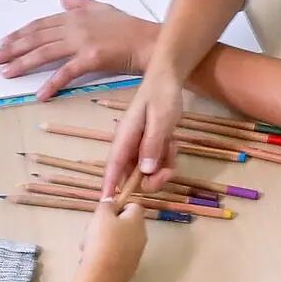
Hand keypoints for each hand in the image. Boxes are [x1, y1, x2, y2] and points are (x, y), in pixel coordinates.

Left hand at [0, 0, 153, 99]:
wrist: (151, 41)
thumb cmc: (130, 28)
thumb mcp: (104, 9)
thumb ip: (81, 4)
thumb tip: (62, 0)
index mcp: (75, 16)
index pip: (41, 25)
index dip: (20, 34)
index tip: (4, 42)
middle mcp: (75, 26)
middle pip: (37, 38)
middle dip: (13, 48)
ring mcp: (82, 41)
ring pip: (45, 53)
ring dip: (23, 63)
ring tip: (6, 73)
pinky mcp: (91, 58)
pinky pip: (66, 72)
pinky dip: (51, 83)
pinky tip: (40, 94)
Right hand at [75, 193, 150, 281]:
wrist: (102, 275)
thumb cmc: (102, 240)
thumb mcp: (101, 216)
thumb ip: (107, 205)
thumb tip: (111, 201)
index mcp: (137, 221)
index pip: (133, 205)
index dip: (118, 206)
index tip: (104, 213)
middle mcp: (141, 237)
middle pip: (124, 224)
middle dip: (107, 225)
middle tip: (92, 231)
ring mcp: (136, 254)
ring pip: (118, 241)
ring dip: (103, 241)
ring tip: (88, 247)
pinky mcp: (129, 269)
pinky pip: (116, 256)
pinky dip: (106, 255)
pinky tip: (93, 259)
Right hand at [103, 67, 186, 199]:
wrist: (168, 78)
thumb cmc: (161, 94)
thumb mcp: (161, 118)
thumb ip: (153, 144)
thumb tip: (145, 170)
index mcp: (125, 137)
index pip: (113, 166)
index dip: (109, 186)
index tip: (108, 204)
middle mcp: (128, 145)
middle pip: (133, 176)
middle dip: (152, 179)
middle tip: (169, 170)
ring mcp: (138, 146)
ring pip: (147, 171)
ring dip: (163, 167)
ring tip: (172, 146)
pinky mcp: (148, 145)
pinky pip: (156, 163)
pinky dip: (167, 159)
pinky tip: (172, 143)